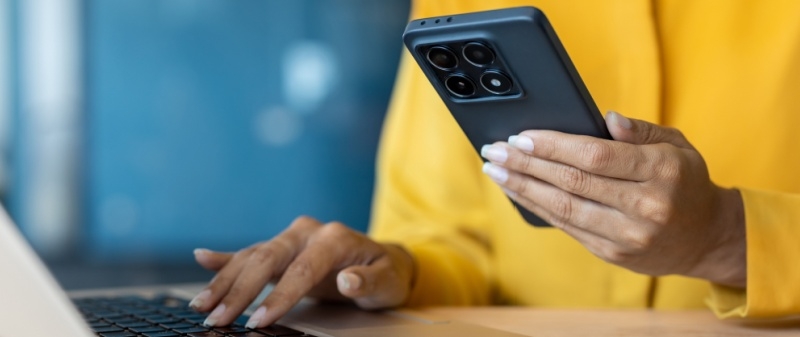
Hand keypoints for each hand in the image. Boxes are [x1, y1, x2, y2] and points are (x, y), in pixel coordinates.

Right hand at [188, 216, 414, 327]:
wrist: (381, 258)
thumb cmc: (384, 272)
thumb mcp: (387, 280)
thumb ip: (368, 281)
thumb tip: (348, 281)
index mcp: (333, 238)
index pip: (301, 269)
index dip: (279, 296)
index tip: (259, 320)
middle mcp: (307, 232)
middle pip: (267, 258)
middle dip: (240, 290)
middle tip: (218, 319)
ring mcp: (291, 238)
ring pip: (252, 256)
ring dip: (225, 281)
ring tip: (202, 306)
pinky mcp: (281, 249)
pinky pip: (249, 252)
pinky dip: (225, 258)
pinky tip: (202, 259)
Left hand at [480, 112, 745, 286]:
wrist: (706, 237)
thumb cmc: (683, 182)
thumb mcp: (676, 146)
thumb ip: (640, 131)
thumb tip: (605, 118)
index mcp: (662, 171)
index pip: (596, 156)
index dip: (553, 146)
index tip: (521, 137)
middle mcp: (645, 206)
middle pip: (572, 182)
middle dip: (526, 165)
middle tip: (493, 149)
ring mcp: (627, 235)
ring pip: (563, 207)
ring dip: (522, 187)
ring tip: (495, 170)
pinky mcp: (612, 253)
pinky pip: (566, 226)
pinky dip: (537, 206)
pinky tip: (517, 191)